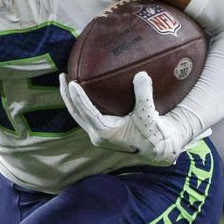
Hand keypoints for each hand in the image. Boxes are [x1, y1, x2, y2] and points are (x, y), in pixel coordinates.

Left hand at [59, 71, 181, 164]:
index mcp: (105, 133)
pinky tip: (85, 86)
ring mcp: (99, 132)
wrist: (160, 149)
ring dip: (72, 98)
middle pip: (76, 112)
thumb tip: (140, 74)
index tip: (71, 83)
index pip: (86, 112)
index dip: (77, 98)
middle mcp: (98, 134)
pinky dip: (83, 100)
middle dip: (67, 95)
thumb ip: (144, 95)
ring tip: (68, 78)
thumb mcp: (149, 115)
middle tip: (63, 75)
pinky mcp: (103, 129)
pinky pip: (88, 113)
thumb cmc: (154, 135)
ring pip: (79, 113)